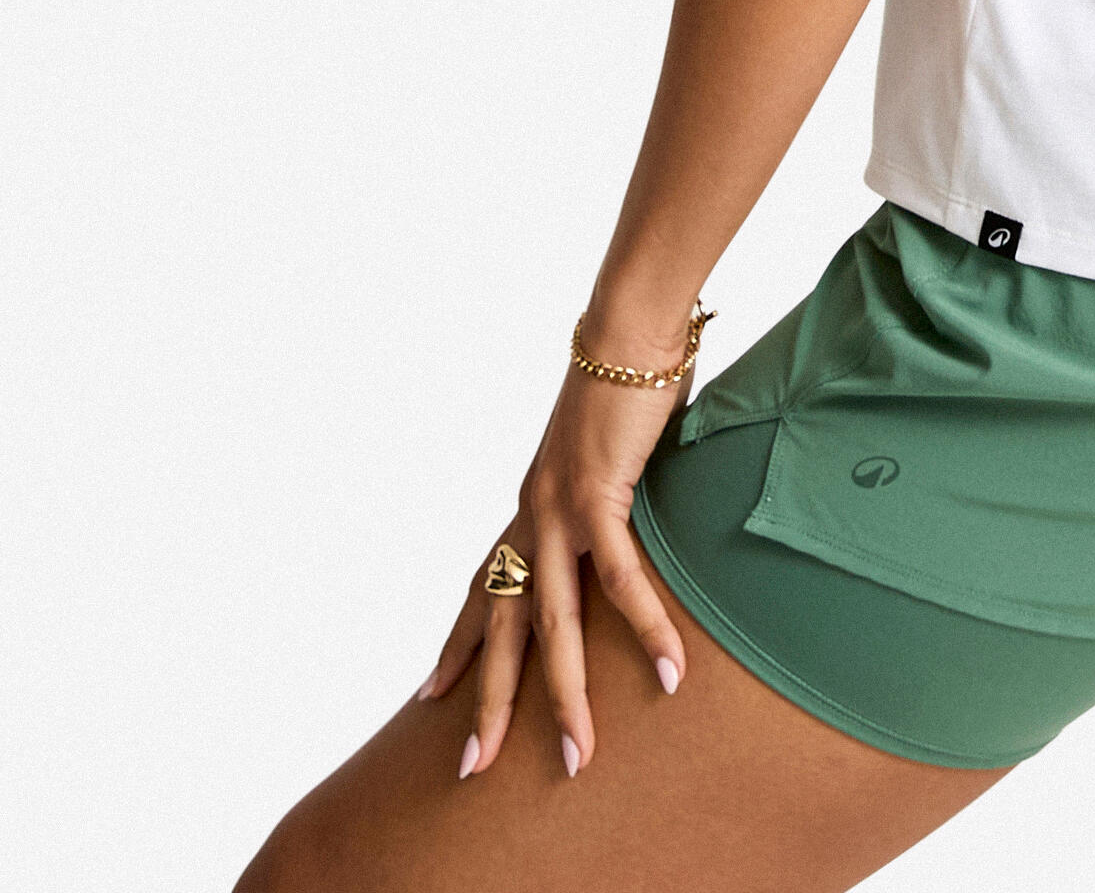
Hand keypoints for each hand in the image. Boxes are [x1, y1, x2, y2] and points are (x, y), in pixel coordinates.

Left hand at [416, 326, 698, 778]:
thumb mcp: (612, 446)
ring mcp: (558, 509)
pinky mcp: (598, 497)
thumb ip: (615, 484)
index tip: (428, 697)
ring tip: (577, 753)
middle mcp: (532, 513)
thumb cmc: (628, 372)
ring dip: (566, 694)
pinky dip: (644, 627)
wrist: (627, 326)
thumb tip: (640, 497)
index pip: (481, 586)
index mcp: (532, 502)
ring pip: (553, 624)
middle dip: (488, 702)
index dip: (455, 643)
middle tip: (472, 768)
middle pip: (500, 627)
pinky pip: (621, 580)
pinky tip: (665, 669)